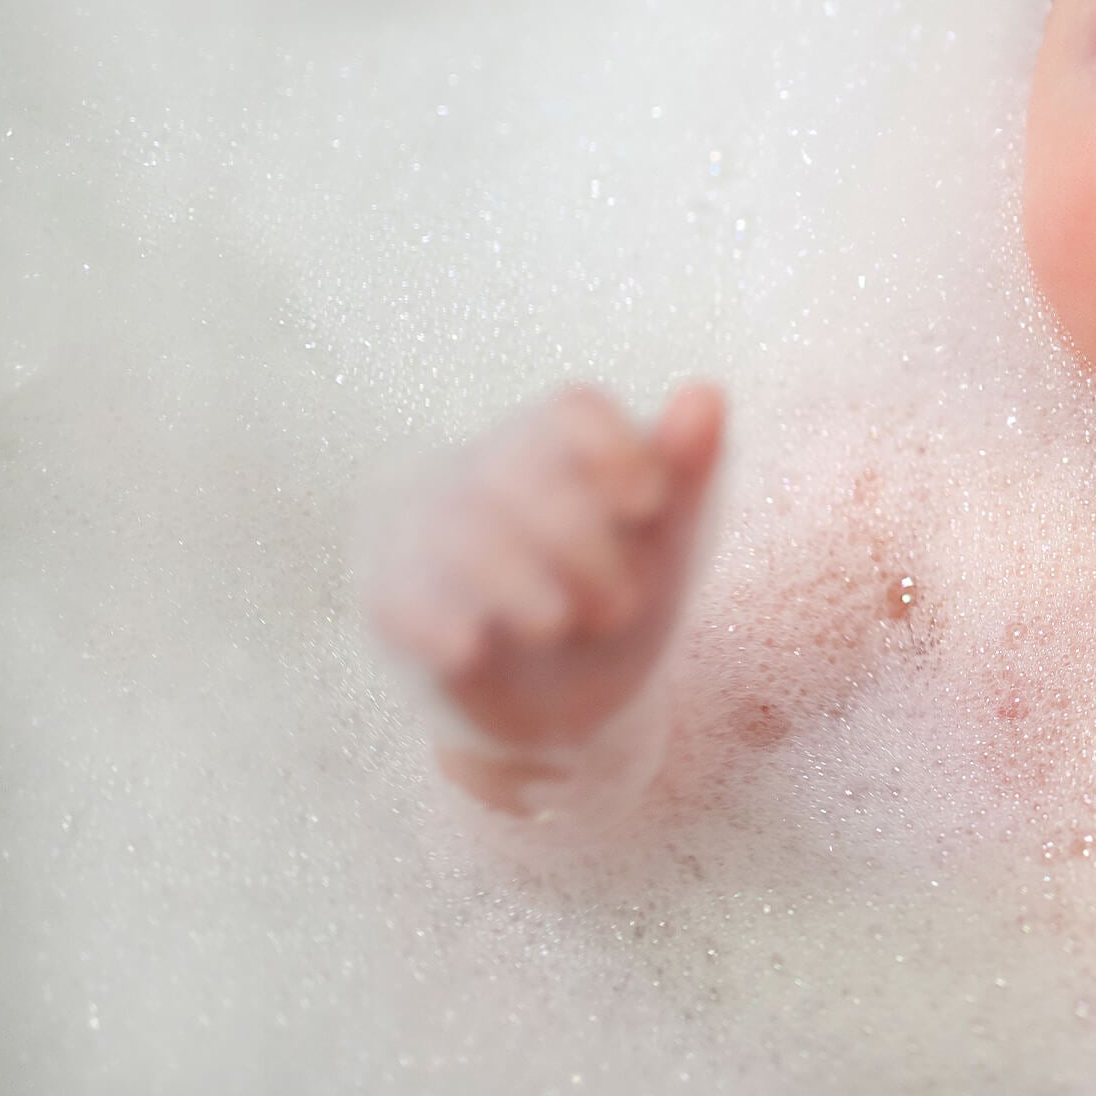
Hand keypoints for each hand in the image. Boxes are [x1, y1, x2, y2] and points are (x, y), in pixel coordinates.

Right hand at [365, 382, 724, 752]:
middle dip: (575, 535)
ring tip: (556, 622)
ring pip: (458, 528)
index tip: (648, 501)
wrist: (556, 703)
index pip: (572, 410)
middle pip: (517, 467)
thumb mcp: (663, 542)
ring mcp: (427, 533)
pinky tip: (472, 649)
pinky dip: (438, 622)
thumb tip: (706, 392)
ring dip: (514, 577)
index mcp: (559, 447)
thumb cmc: (614, 591)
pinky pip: (399, 597)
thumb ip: (686, 473)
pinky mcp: (388, 599)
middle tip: (620, 605)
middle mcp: (485, 474)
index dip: (611, 448)